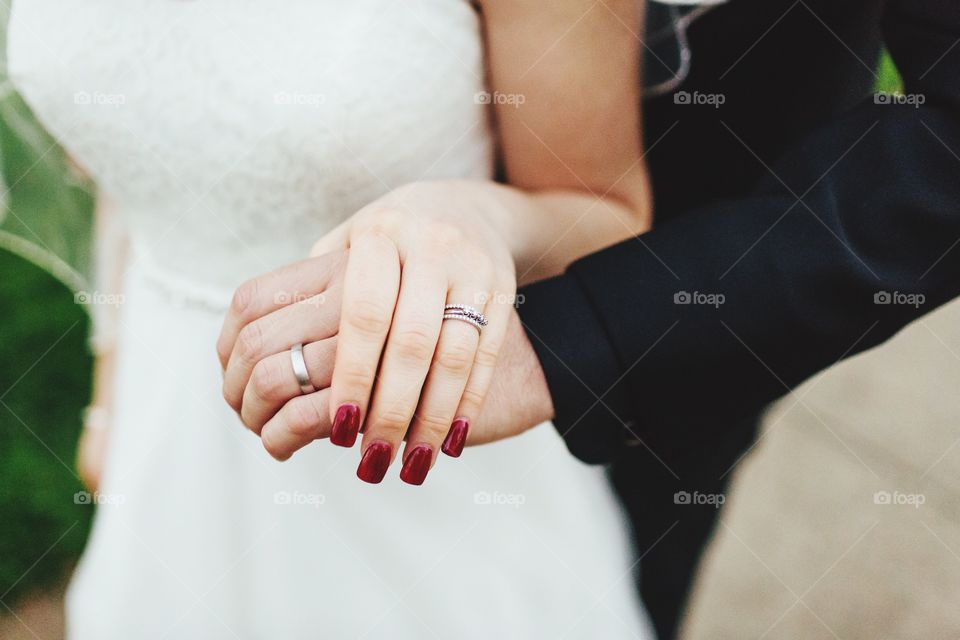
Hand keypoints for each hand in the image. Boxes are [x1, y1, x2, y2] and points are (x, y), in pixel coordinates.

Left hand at [310, 182, 518, 483]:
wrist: (468, 210)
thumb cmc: (389, 243)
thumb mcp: (347, 245)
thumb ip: (311, 291)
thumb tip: (259, 359)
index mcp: (379, 235)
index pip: (362, 314)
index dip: (352, 376)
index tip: (339, 429)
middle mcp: (428, 246)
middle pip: (409, 341)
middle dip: (391, 408)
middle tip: (373, 458)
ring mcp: (472, 268)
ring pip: (454, 355)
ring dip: (433, 418)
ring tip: (411, 464)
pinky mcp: (503, 291)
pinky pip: (485, 356)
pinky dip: (468, 404)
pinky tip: (451, 443)